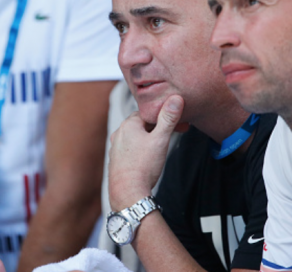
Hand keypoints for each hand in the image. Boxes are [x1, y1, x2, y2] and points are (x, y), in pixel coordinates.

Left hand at [108, 95, 183, 210]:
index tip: (174, 124)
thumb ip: (168, 118)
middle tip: (169, 136)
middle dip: (155, 128)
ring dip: (146, 140)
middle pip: (141, 125)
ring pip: (134, 137)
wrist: (128, 193)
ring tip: (158, 149)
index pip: (147, 113)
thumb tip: (176, 98)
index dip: (161, 117)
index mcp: (128, 124)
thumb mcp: (161, 140)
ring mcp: (115, 147)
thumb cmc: (144, 166)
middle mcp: (119, 133)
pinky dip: (138, 151)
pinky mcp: (115, 160)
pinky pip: (129, 149)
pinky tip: (146, 160)